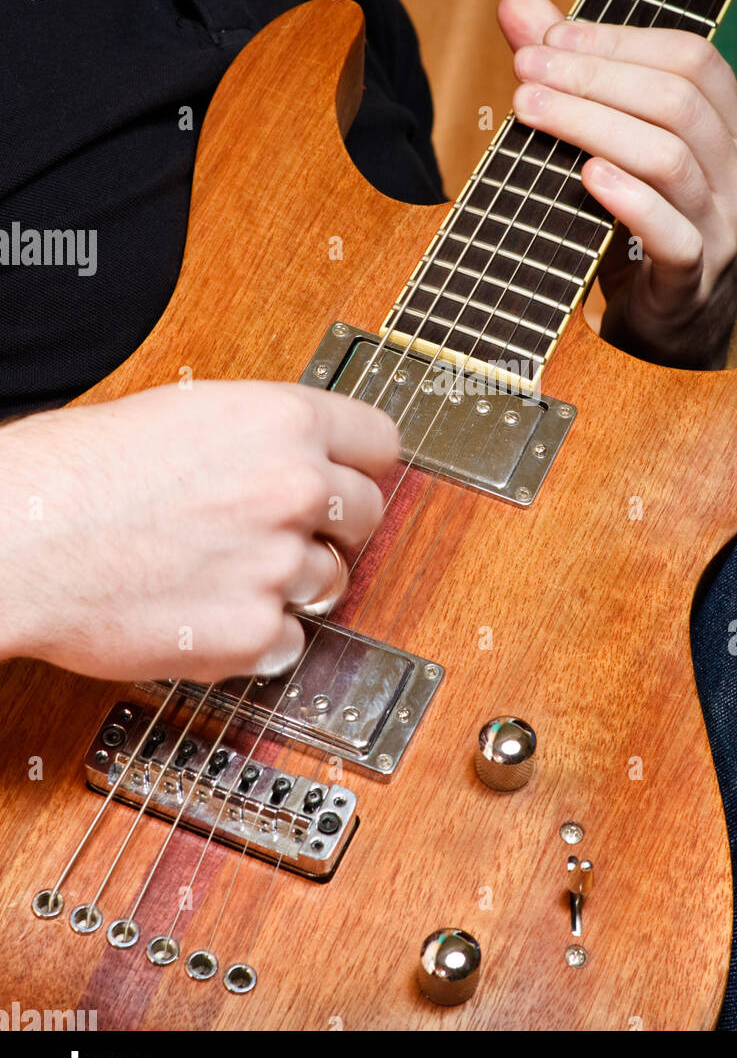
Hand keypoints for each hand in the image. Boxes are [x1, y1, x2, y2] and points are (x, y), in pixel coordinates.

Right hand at [0, 382, 397, 681]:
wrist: (21, 540)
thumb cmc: (72, 475)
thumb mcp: (183, 414)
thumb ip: (256, 438)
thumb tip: (291, 457)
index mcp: (281, 421)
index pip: (380, 441)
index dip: (364, 463)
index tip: (356, 478)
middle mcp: (294, 488)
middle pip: (369, 514)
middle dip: (336, 527)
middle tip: (290, 534)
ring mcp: (279, 564)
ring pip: (332, 582)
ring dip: (294, 585)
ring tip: (228, 576)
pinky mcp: (254, 633)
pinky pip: (290, 643)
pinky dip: (258, 638)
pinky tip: (208, 615)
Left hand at [498, 0, 736, 367]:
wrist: (667, 334)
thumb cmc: (639, 233)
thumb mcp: (610, 150)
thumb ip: (572, 78)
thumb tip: (518, 7)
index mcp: (734, 131)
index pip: (692, 59)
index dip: (617, 41)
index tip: (546, 39)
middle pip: (677, 102)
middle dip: (592, 78)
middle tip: (524, 73)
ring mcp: (729, 230)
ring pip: (669, 159)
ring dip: (592, 127)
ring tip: (531, 112)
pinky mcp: (698, 281)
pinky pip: (673, 235)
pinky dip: (627, 201)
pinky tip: (585, 176)